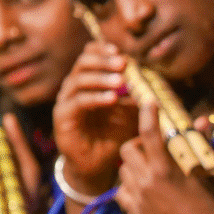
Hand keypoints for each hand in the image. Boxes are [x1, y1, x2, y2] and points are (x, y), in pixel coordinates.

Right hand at [53, 41, 136, 196]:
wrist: (97, 163)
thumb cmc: (112, 134)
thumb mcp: (130, 113)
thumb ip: (136, 96)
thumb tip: (150, 82)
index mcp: (87, 82)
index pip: (88, 56)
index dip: (101, 50)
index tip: (120, 51)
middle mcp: (73, 88)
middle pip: (82, 64)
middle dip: (103, 61)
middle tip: (122, 63)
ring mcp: (65, 102)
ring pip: (78, 80)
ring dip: (101, 78)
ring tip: (120, 81)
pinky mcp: (63, 118)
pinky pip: (78, 102)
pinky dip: (95, 98)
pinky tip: (112, 98)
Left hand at [115, 102, 213, 213]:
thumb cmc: (212, 206)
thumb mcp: (207, 174)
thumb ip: (200, 145)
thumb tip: (201, 120)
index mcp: (166, 170)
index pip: (149, 134)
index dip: (147, 114)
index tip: (149, 102)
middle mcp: (146, 182)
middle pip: (128, 150)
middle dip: (137, 144)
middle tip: (151, 148)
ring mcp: (138, 199)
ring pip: (123, 170)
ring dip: (134, 166)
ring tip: (150, 170)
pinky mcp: (135, 213)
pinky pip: (121, 191)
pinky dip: (129, 186)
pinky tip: (144, 189)